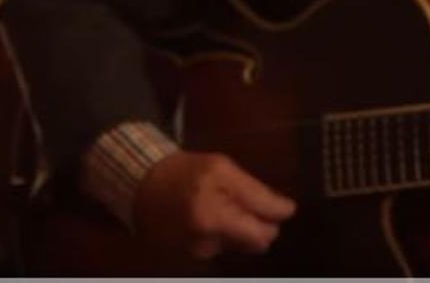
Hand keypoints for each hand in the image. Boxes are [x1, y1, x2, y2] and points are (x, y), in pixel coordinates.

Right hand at [132, 151, 296, 260]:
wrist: (142, 187)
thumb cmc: (186, 172)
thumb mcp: (222, 168)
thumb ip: (255, 191)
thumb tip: (286, 210)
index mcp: (213, 215)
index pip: (265, 223)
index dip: (280, 212)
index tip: (285, 206)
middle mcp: (206, 240)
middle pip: (259, 241)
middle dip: (262, 224)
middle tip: (248, 204)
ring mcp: (198, 254)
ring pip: (242, 245)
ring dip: (241, 230)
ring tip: (221, 208)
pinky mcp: (191, 261)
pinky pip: (224, 249)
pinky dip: (224, 236)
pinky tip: (209, 219)